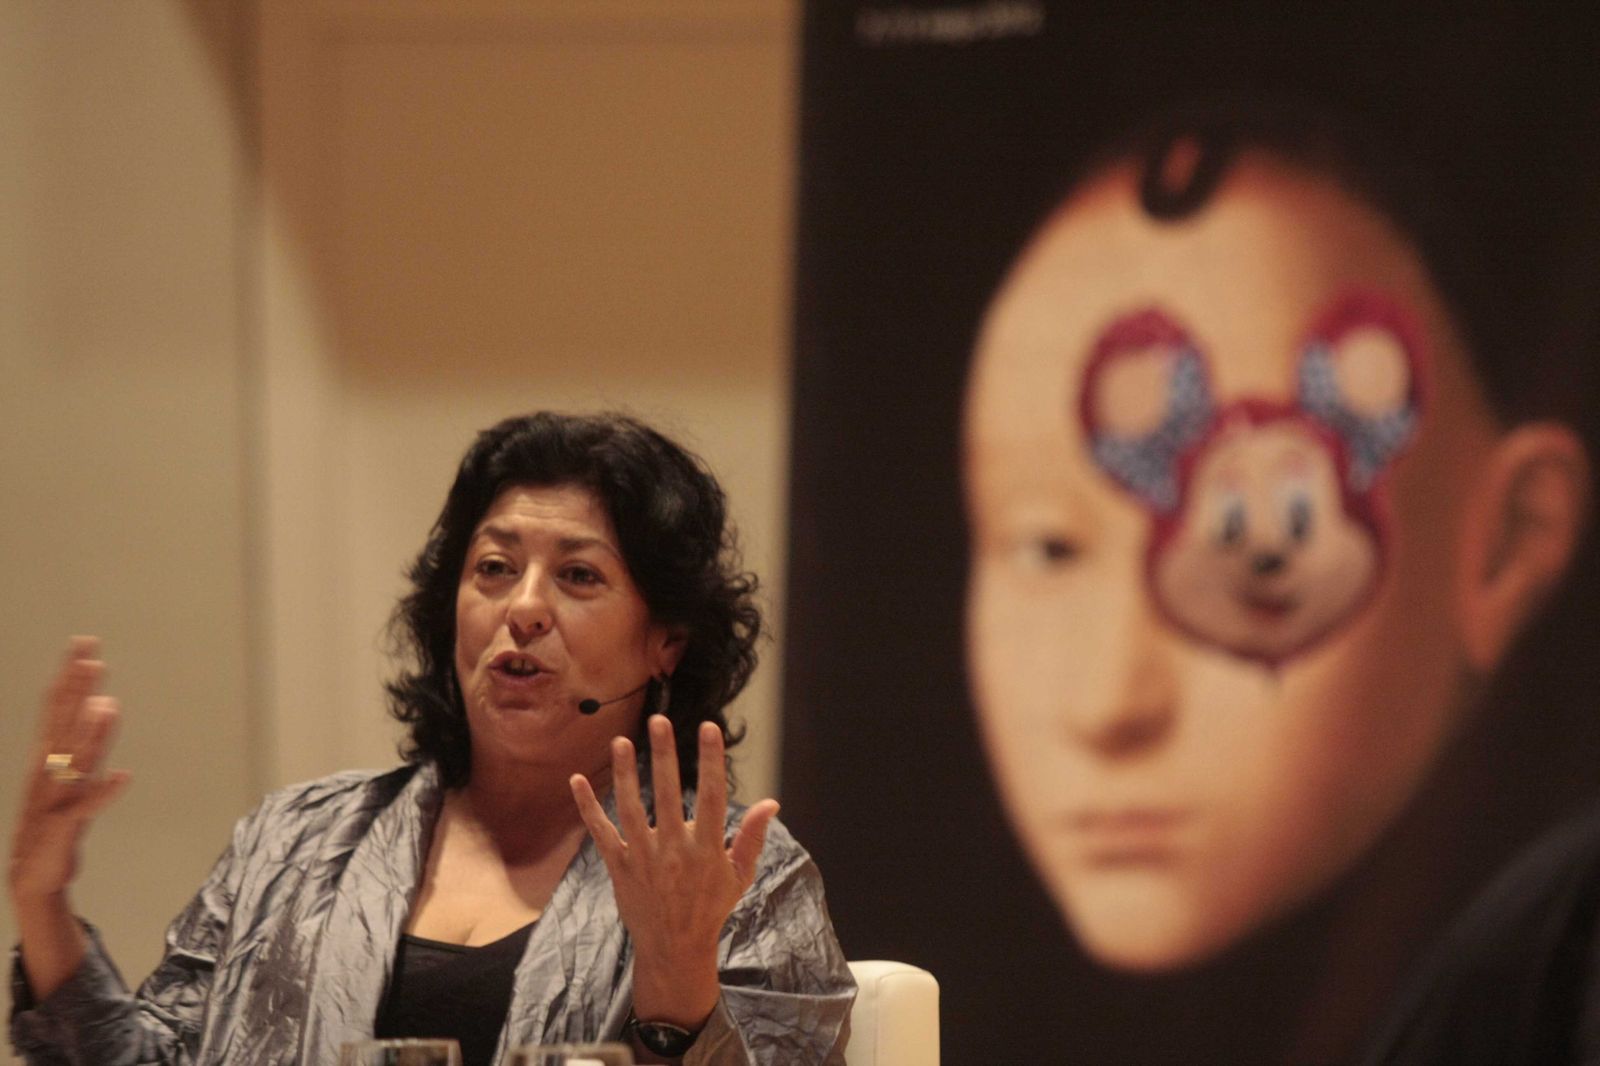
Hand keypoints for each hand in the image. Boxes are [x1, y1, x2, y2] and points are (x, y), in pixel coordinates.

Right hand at [9, 637, 130, 904]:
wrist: (33, 875)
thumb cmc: (54, 820)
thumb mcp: (73, 775)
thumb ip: (89, 740)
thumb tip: (104, 702)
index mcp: (46, 758)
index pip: (57, 707)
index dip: (70, 675)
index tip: (84, 644)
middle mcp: (47, 772)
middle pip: (63, 724)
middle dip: (77, 690)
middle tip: (92, 657)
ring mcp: (54, 799)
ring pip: (74, 761)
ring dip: (91, 735)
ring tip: (107, 706)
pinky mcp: (64, 826)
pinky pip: (86, 807)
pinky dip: (103, 792)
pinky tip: (123, 777)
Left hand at [570, 714, 778, 1029]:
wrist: (674, 948)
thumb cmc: (711, 907)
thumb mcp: (739, 875)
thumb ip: (751, 837)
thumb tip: (771, 802)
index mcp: (706, 849)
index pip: (711, 795)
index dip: (710, 760)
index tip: (709, 728)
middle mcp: (673, 850)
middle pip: (667, 794)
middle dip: (663, 755)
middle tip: (658, 720)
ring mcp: (642, 858)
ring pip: (630, 808)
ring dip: (624, 774)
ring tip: (621, 741)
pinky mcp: (619, 867)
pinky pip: (600, 832)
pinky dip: (587, 807)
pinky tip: (577, 780)